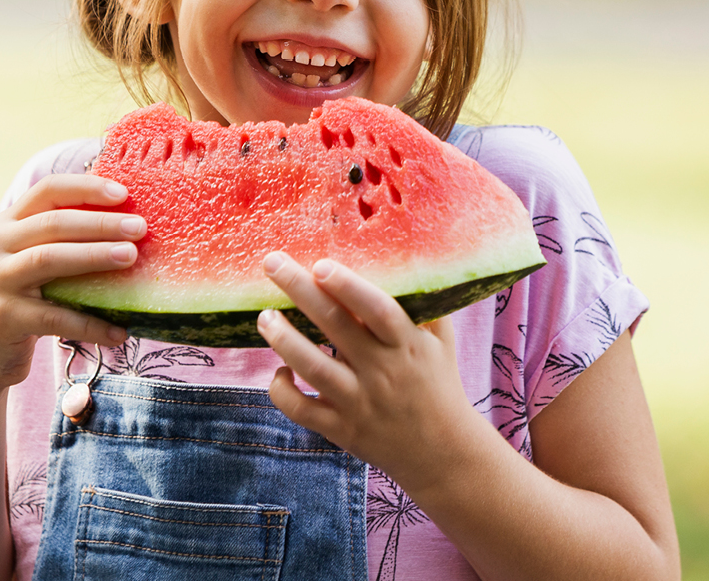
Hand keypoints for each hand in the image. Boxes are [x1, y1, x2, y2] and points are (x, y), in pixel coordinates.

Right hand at [0, 174, 145, 398]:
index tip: (123, 194)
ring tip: (130, 257)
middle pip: (53, 223)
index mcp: (7, 223)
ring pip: (49, 259)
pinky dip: (91, 324)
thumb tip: (128, 225)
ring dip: (94, 255)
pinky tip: (119, 331)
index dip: (86, 188)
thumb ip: (64, 241)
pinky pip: (55, 317)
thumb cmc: (20, 300)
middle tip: (139, 228)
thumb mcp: (32, 261)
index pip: (48, 190)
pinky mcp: (1, 318)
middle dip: (100, 223)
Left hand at [257, 252, 479, 496]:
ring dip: (283, 339)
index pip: (377, 309)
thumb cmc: (438, 383)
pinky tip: (278, 371)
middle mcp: (382, 371)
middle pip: (335, 327)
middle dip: (300, 291)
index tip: (320, 264)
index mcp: (408, 344)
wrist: (443, 455)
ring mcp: (359, 402)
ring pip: (314, 368)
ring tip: (265, 317)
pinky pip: (303, 410)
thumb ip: (422, 301)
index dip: (348, 286)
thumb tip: (401, 254)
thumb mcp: (440, 339)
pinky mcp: (342, 429)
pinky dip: (283, 391)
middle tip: (272, 263)